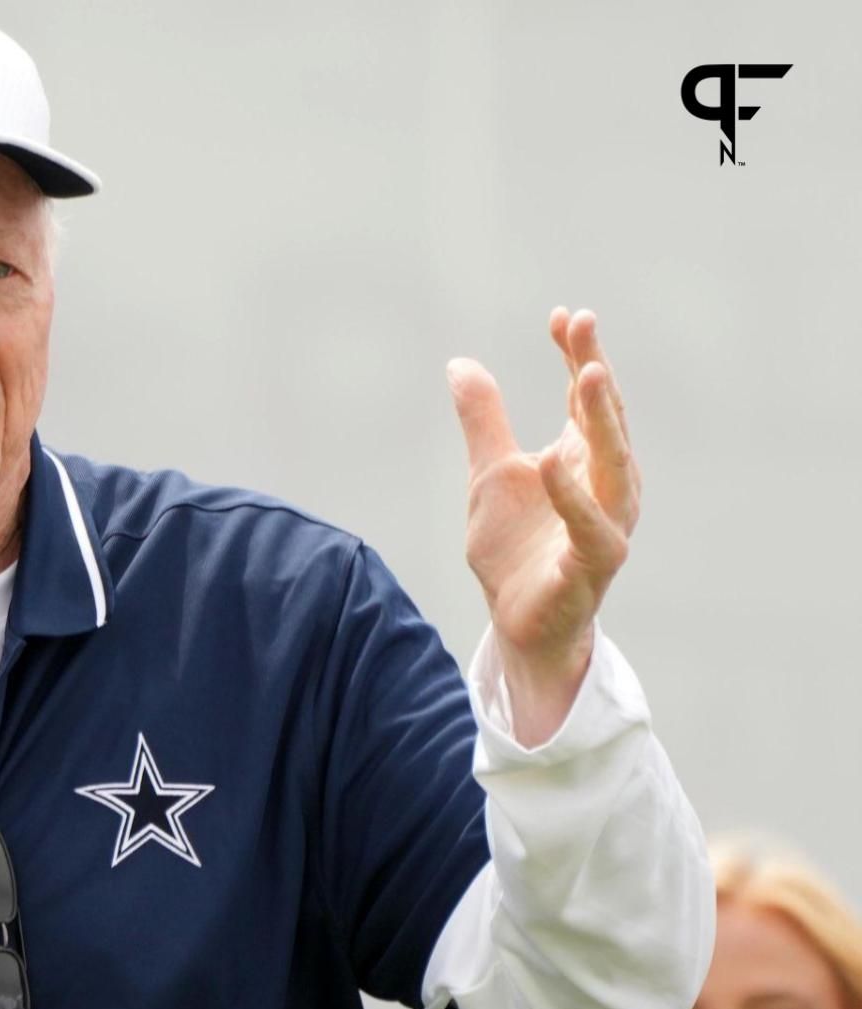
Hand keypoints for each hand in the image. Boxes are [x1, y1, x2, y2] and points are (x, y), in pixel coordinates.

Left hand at [447, 308, 640, 745]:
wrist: (518, 624)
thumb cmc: (516, 549)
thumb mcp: (489, 474)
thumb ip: (482, 421)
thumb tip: (461, 363)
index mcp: (585, 460)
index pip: (586, 399)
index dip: (579, 355)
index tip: (564, 316)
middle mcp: (607, 487)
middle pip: (606, 420)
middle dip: (595, 371)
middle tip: (582, 327)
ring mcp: (606, 524)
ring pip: (615, 466)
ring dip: (601, 420)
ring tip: (584, 374)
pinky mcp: (594, 565)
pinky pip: (593, 528)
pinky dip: (573, 495)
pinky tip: (550, 461)